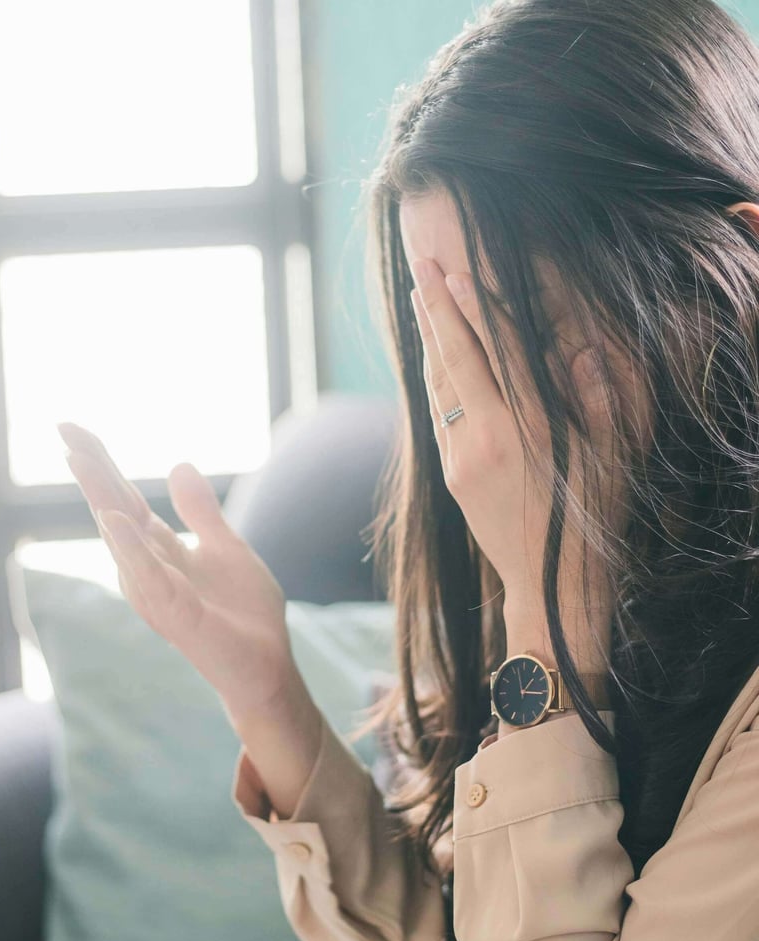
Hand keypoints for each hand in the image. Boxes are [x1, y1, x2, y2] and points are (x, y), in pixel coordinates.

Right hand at [56, 421, 322, 815]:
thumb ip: (201, 511)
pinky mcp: (176, 614)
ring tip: (79, 458)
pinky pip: (150, 577)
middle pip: (114, 510)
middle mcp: (150, 569)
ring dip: (102, 499)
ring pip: (122, 538)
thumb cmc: (244, 612)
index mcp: (161, 551)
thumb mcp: (227, 547)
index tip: (73, 428)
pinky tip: (116, 519)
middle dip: (92, 471)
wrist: (269, 664)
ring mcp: (159, 592)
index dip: (102, 464)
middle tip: (64, 428)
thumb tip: (179, 463)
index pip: (124, 500)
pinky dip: (132, 548)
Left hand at [409, 258, 612, 669]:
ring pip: (437, 388)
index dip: (472, 310)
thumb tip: (581, 350)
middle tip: (419, 267)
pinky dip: (432, 381)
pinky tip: (430, 359)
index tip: (455, 272)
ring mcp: (461, 460)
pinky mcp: (451, 476)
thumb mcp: (608, 459)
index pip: (494, 354)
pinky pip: (436, 416)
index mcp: (527, 429)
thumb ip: (596, 401)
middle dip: (435, 311)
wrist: (549, 585)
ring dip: (428, 342)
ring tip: (420, 302)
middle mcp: (485, 439)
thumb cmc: (589, 520)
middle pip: (452, 361)